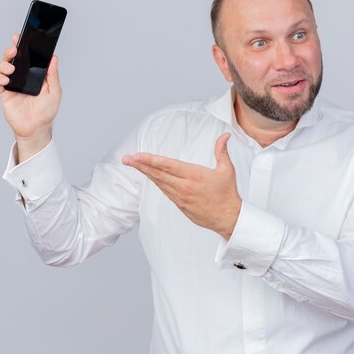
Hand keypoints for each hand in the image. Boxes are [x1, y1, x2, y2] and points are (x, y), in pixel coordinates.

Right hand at [0, 33, 61, 161]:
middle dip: (11, 51)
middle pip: (13, 59)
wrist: (36, 128)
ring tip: (12, 68)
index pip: (27, 57)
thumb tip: (54, 58)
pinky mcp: (5, 93)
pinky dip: (0, 77)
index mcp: (34, 74)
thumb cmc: (46, 111)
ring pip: (3, 67)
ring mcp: (12, 84)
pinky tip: (6, 78)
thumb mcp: (54, 92)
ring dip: (5, 64)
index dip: (23, 46)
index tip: (21, 37)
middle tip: (14, 48)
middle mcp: (22, 76)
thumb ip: (52, 75)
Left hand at [122, 133, 240, 238]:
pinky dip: (156, 181)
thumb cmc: (227, 194)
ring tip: (133, 163)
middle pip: (158, 174)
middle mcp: (184, 186)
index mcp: (194, 175)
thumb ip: (222, 151)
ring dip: (146, 172)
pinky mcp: (180, 205)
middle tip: (126, 159)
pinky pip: (165, 190)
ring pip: (159, 182)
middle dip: (140, 165)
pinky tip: (149, 175)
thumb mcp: (227, 170)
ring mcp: (180, 197)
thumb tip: (225, 135)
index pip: (167, 165)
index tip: (137, 155)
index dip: (150, 160)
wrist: (227, 218)